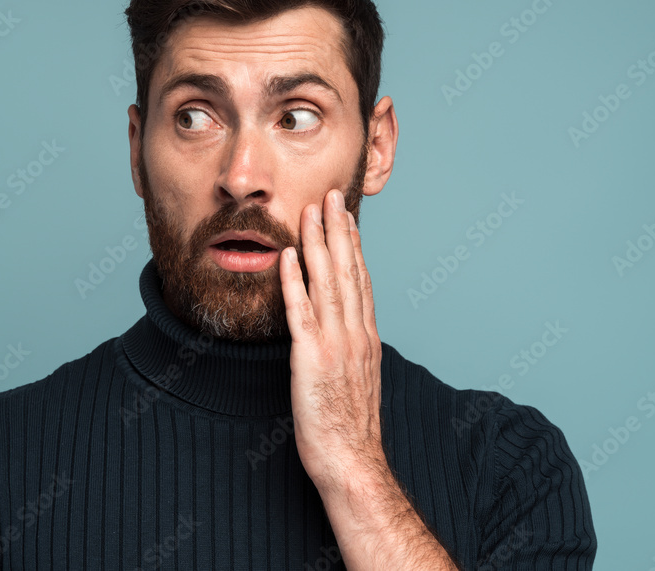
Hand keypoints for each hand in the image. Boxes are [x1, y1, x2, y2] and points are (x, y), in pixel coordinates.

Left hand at [279, 188, 384, 493]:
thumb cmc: (350, 426)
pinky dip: (295, 281)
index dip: (351, 244)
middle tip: (331, 195)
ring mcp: (335, 343)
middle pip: (346, 271)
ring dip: (317, 243)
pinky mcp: (311, 358)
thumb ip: (351, 347)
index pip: (360, 279)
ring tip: (311, 211)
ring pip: (326, 282)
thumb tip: (345, 329)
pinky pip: (301, 312)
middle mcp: (355, 333)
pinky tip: (289, 256)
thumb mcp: (358, 378)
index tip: (345, 216)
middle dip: (337, 230)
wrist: (351, 459)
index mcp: (366, 337)